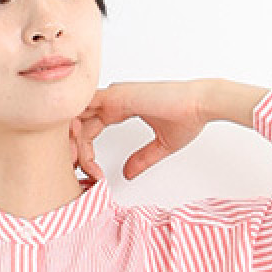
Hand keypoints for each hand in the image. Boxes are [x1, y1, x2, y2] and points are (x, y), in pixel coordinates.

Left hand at [70, 79, 210, 182]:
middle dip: (72, 149)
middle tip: (76, 173)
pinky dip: (77, 130)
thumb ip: (141, 159)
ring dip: (71, 142)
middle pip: (77, 123)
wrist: (200, 104)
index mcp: (120, 108)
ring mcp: (112, 96)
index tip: (94, 175)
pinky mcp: (116, 96)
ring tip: (77, 166)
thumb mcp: (159, 146)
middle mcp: (112, 100)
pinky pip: (84, 108)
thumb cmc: (187, 118)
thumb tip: (127, 174)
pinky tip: (79, 152)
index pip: (89, 129)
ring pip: (76, 116)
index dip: (85, 153)